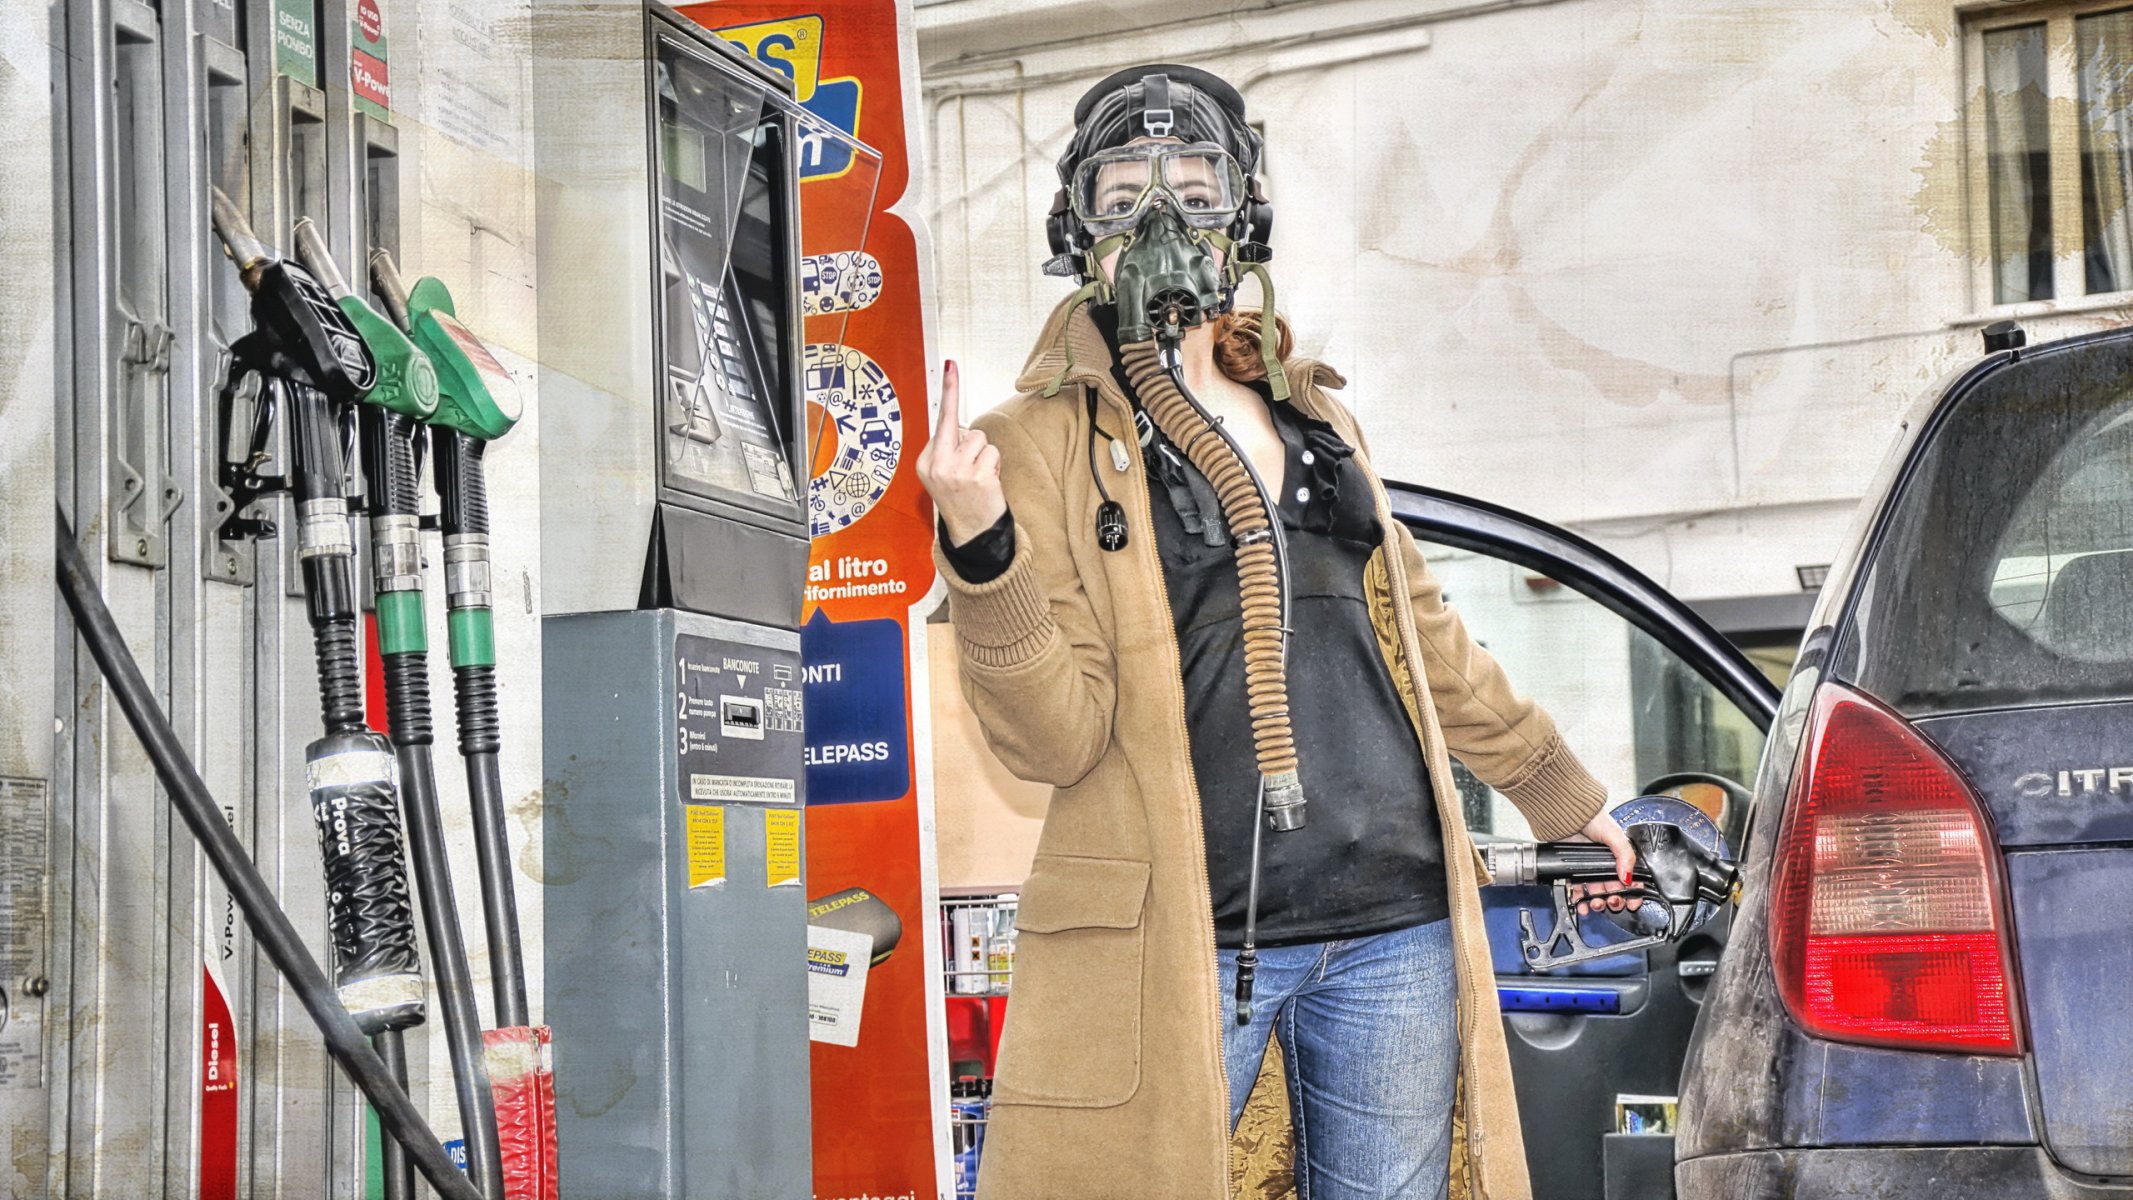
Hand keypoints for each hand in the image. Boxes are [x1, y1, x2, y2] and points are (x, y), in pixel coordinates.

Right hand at [917, 360, 1007, 544]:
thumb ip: (946, 447)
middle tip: (971, 467)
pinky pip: (992, 453)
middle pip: (963, 427)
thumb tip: (960, 424)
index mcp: (925, 461)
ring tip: (978, 476)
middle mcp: (937, 464)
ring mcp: (956, 471)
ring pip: (980, 439)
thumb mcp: (941, 473)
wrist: (971, 533)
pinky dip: (994, 465)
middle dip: (972, 439)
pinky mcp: (977, 476)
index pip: (941, 420)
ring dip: (985, 455)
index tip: (950, 366)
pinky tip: (987, 482)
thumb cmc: (960, 498)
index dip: (949, 392)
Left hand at [1568, 809, 1636, 916]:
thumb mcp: (1614, 834)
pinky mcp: (1573, 872)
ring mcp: (1589, 869)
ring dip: (1598, 903)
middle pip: (1614, 891)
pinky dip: (1580, 900)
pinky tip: (1581, 905)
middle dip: (1614, 901)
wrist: (1565, 815)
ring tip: (1595, 904)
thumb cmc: (1591, 817)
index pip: (1631, 880)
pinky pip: (1578, 891)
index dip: (1633, 894)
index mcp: (1620, 857)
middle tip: (1612, 903)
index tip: (1632, 903)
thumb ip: (1625, 855)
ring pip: (1597, 894)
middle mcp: (1606, 864)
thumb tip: (1628, 877)